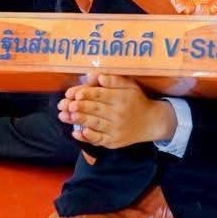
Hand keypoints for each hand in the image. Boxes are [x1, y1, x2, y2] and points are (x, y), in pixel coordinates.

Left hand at [58, 73, 176, 149]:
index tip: (75, 93)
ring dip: (79, 120)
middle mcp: (119, 114)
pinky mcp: (113, 141)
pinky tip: (77, 133)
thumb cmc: (136, 100)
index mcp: (122, 98)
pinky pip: (98, 139)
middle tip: (66, 105)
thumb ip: (113, 80)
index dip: (87, 93)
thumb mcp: (129, 85)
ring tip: (65, 116)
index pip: (101, 95)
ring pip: (94, 124)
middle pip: (96, 109)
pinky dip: (87, 137)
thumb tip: (97, 76)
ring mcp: (116, 129)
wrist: (151, 122)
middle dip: (79, 107)